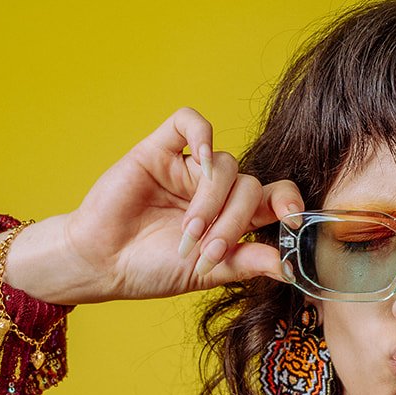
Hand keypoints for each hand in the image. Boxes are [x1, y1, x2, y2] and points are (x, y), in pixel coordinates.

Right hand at [59, 107, 303, 301]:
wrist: (103, 262)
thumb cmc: (152, 268)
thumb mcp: (208, 272)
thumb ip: (247, 263)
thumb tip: (291, 266)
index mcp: (233, 217)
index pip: (274, 197)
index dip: (289, 202)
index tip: (291, 220)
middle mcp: (216, 190)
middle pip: (249, 186)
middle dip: (233, 222)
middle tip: (208, 250)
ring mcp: (189, 169)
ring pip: (225, 165)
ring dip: (211, 202)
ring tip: (187, 232)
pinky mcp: (160, 150)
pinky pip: (189, 122)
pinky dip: (202, 136)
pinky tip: (199, 162)